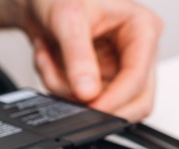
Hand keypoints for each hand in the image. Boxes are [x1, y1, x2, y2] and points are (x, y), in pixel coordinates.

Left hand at [20, 0, 162, 120]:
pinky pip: (81, 101)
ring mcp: (117, 69)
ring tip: (48, 61)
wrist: (37, 1)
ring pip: (105, 106)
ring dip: (67, 91)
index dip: (115, 99)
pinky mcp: (97, 81)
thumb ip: (77, 56)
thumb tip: (88, 92)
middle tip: (69, 96)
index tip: (91, 108)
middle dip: (98, 103)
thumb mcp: (67, 19)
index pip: (138, 77)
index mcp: (141, 29)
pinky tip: (48, 62)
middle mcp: (134, 52)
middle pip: (135, 102)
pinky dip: (57, 87)